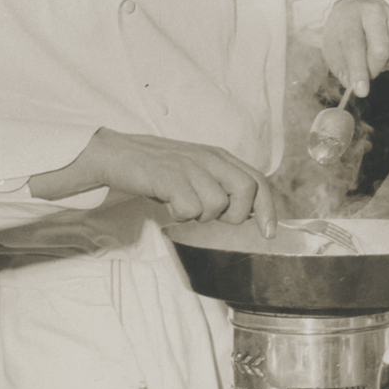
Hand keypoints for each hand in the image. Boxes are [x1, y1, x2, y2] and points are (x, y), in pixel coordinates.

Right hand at [30, 127, 277, 236]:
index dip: (268, 209)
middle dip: (235, 214)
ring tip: (181, 205)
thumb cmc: (159, 170)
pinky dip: (180, 214)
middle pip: (246, 190)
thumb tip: (249, 213)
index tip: (269, 233)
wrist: (118, 155)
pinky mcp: (170, 177)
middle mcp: (209, 158)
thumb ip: (222, 185)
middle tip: (212, 217)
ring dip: (200, 215)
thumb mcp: (196, 171)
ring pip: (217, 205)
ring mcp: (190, 166)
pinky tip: (167, 203)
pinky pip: (189, 208)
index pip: (258, 181)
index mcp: (219, 156)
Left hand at [322, 0, 388, 97]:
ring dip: (384, 66)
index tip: (361, 91)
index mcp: (350, 16)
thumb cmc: (343, 29)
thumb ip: (341, 68)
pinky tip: (383, 53)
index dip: (359, 70)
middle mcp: (373, 12)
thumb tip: (354, 86)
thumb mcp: (333, 45)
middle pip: (382, 51)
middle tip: (366, 73)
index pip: (355, 45)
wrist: (358, 3)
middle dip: (374, 70)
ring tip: (372, 58)